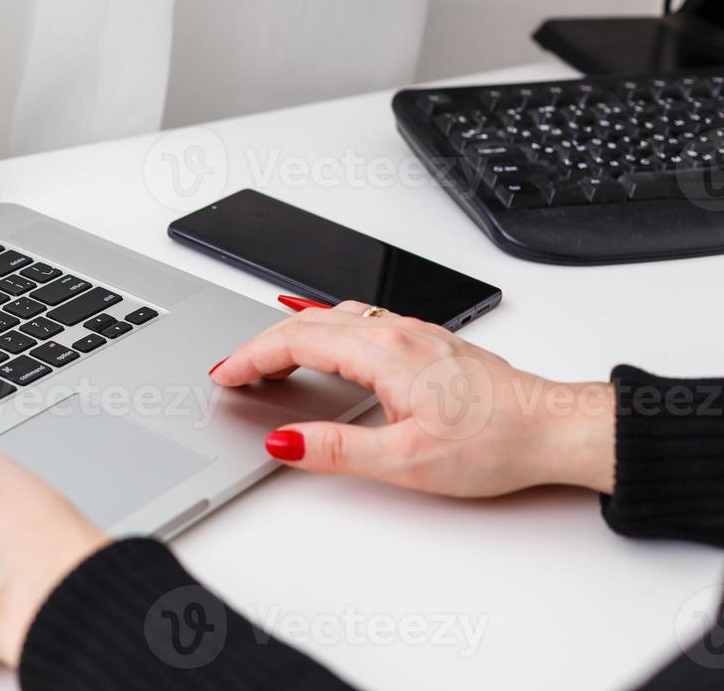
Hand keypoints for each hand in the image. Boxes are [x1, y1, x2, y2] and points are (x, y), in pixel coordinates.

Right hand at [211, 302, 615, 496]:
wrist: (554, 428)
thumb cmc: (496, 442)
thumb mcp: (407, 462)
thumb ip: (337, 450)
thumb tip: (284, 440)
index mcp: (384, 353)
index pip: (296, 341)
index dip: (252, 357)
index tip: (225, 375)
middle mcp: (395, 332)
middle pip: (307, 322)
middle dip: (261, 344)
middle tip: (233, 371)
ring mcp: (412, 331)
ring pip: (332, 316)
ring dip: (291, 334)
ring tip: (267, 361)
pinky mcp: (426, 341)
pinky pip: (357, 320)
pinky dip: (322, 331)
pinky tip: (324, 347)